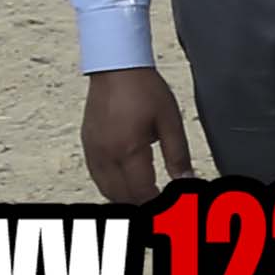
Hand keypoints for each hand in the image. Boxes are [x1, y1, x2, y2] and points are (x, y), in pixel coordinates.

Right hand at [80, 67, 190, 205]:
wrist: (116, 68)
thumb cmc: (144, 90)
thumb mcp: (171, 123)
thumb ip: (178, 156)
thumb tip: (186, 180)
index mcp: (128, 150)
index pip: (142, 192)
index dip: (158, 203)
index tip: (172, 206)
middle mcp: (106, 154)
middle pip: (122, 196)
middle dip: (142, 203)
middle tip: (162, 203)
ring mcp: (93, 150)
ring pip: (106, 190)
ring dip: (126, 198)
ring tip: (147, 196)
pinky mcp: (87, 144)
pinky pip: (97, 177)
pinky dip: (112, 187)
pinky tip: (127, 183)